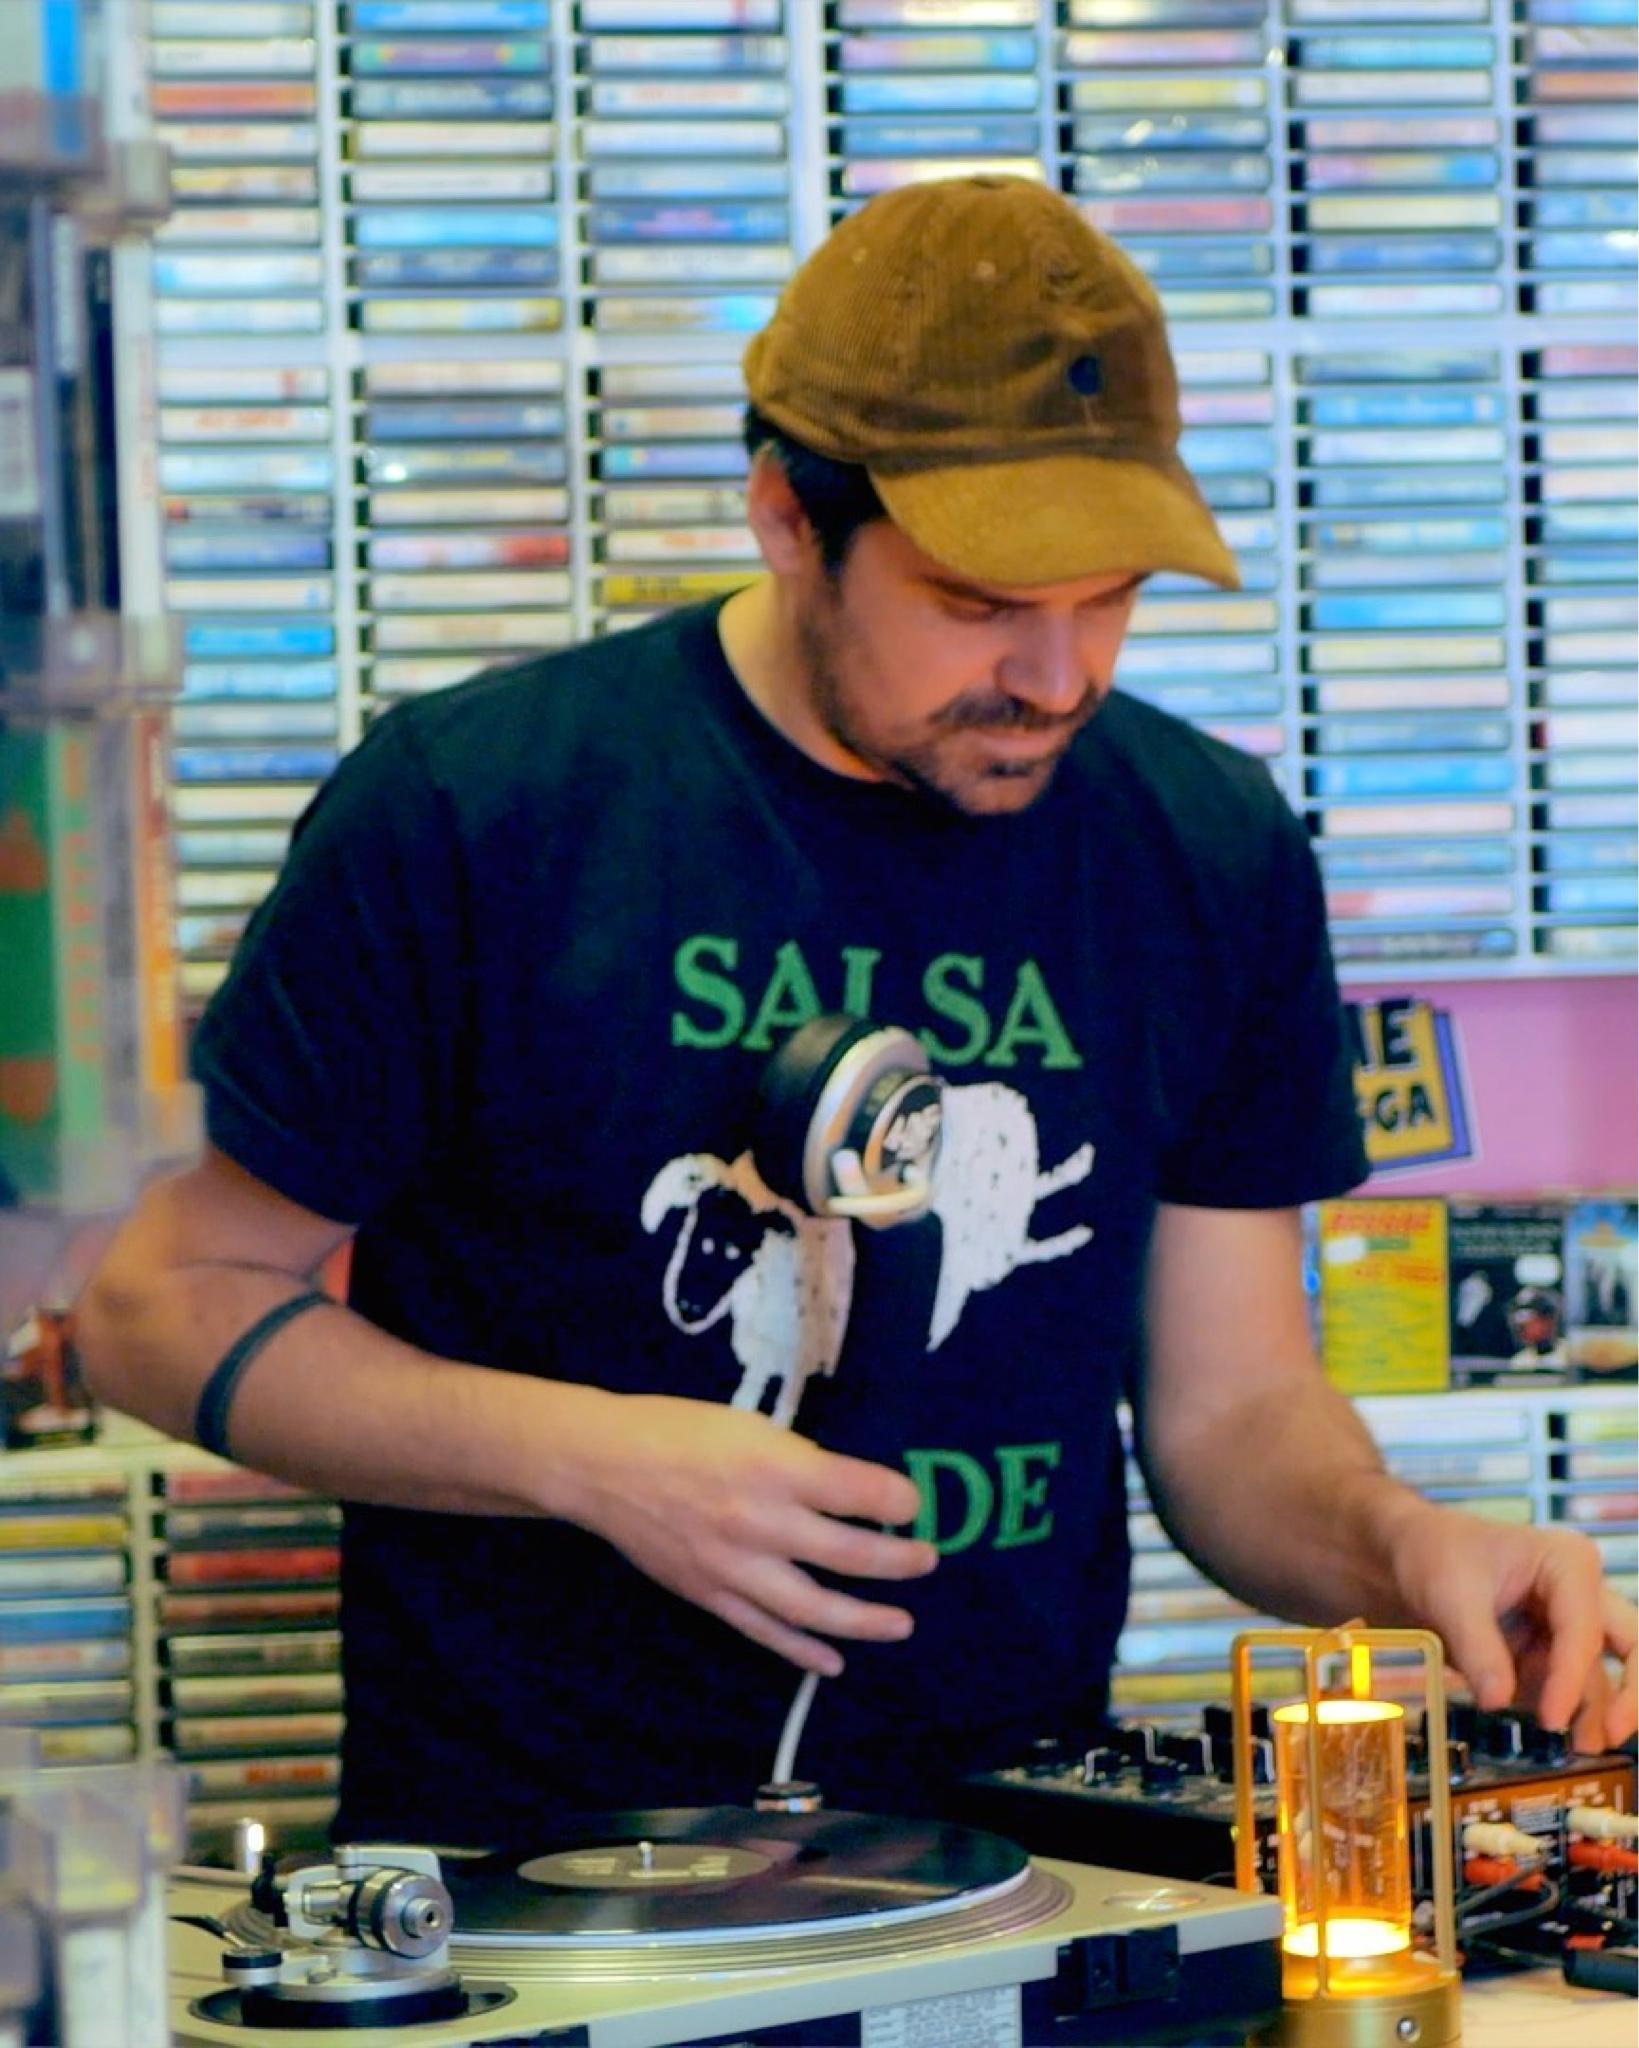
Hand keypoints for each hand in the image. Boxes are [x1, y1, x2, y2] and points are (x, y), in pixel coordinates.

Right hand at [562, 1393, 937, 1675]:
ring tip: (902, 1624)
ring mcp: (734, 1566)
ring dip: (864, 1620)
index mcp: (772, 1467)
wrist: (602, 1467)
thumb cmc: (677, 1431)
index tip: (914, 1503)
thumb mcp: (748, 1427)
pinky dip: (802, 1650)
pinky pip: (765, 1631)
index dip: (897, 1500)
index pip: (856, 1491)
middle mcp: (760, 1521)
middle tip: (927, 1560)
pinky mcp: (710, 1596)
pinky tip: (834, 1662)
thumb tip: (847, 1492)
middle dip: (897, 1561)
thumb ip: (797, 1461)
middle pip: (848, 1554)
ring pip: (813, 1607)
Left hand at [1384, 1501, 1636, 1751]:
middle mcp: (1582, 1594)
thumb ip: (1477, 1648)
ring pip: (1607, 1675)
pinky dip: (1573, 1712)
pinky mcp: (1553, 1654)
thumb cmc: (1434, 1555)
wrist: (1409, 1555)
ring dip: (1600, 1713)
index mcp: (1566, 1562)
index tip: (1550, 1720)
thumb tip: (1498, 1702)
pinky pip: (1575, 1688)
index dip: (1571, 1679)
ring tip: (1579, 1748)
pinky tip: (1562, 1737)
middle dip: (1630, 1694)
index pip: (1583, 1629)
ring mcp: (1570, 1626)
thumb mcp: (1449, 1596)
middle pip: (1632, 1646)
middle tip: (1612, 1734)